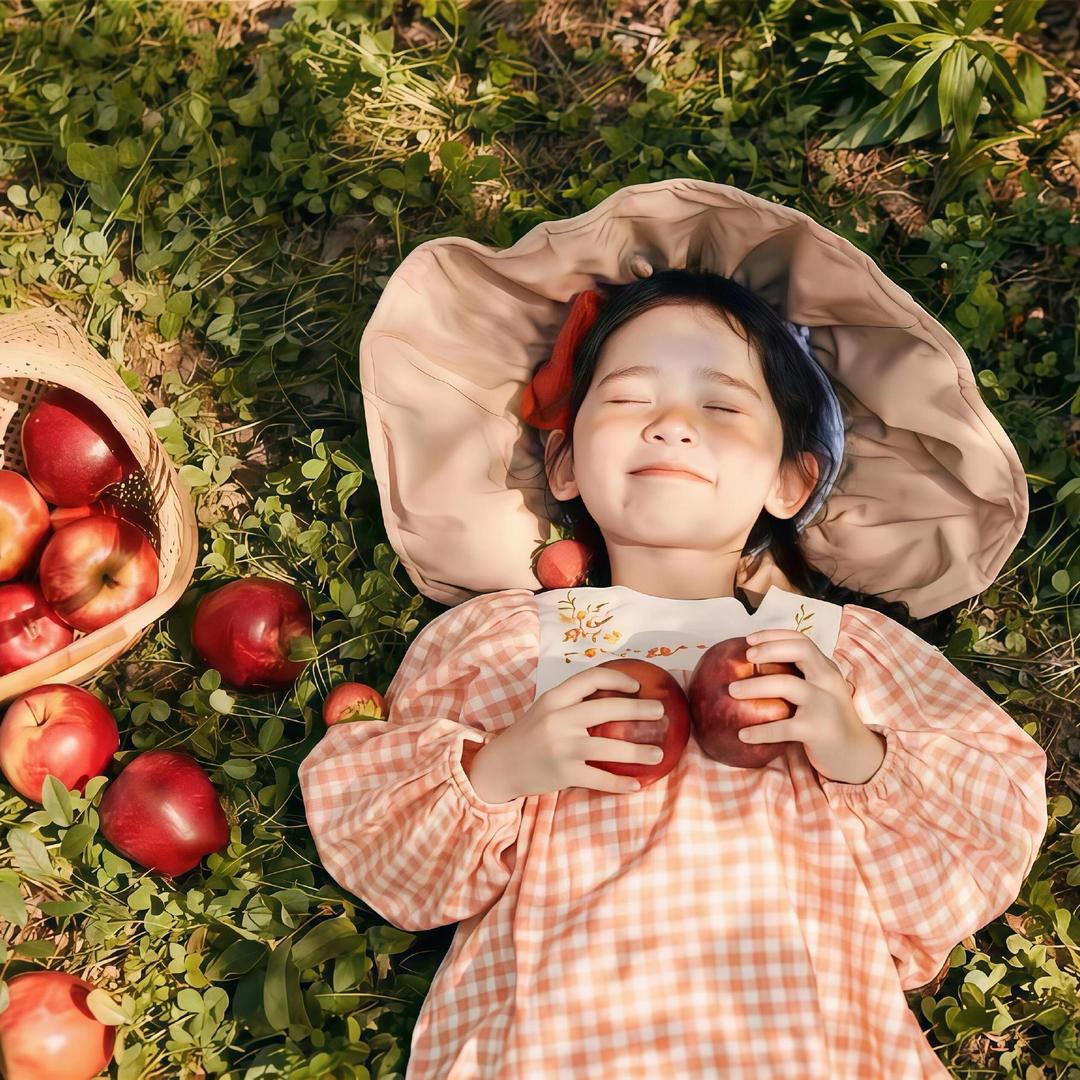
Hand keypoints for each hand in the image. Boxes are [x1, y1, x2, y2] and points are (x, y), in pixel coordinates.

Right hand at [472, 667, 665, 800]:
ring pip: (608, 747)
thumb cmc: (529, 735)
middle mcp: (558, 719)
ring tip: (658, 753)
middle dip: (638, 710)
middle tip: (660, 712)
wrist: (500, 766)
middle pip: (606, 709)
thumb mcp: (545, 710)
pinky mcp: (563, 773)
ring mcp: (561, 747)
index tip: (637, 686)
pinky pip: (599, 778)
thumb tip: (616, 696)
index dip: (617, 678)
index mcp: (554, 698)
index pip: (590, 678)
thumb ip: (572, 703)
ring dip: (638, 751)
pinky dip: (620, 783)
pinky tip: (636, 784)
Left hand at [728, 629, 886, 784]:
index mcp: (826, 669)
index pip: (802, 641)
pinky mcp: (817, 730)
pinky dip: (760, 731)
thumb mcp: (820, 692)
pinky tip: (743, 734)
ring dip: (755, 686)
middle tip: (745, 657)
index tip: (749, 639)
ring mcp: (824, 705)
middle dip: (770, 649)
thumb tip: (754, 666)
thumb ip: (800, 678)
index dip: (774, 636)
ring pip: (787, 685)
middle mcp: (828, 681)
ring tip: (732, 690)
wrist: (857, 755)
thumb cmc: (828, 720)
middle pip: (800, 651)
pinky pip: (783, 727)